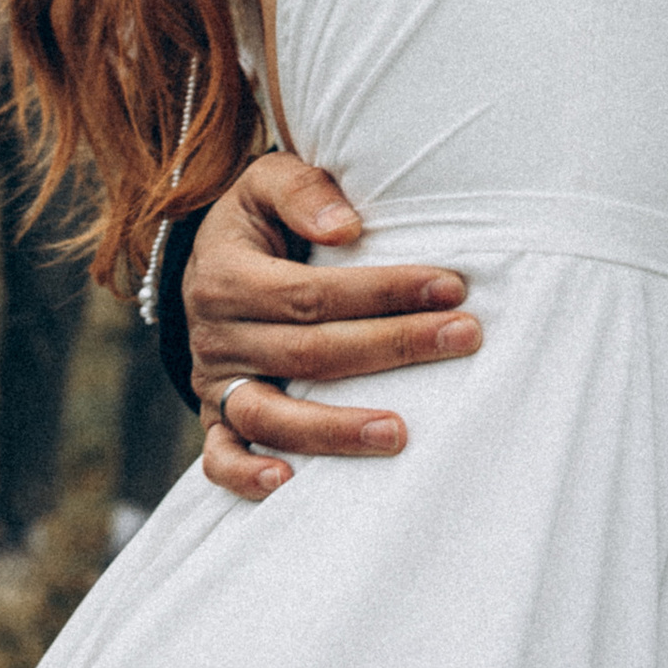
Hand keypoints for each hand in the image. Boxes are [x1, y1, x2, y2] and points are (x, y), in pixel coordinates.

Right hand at [191, 152, 480, 499]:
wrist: (206, 262)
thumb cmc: (259, 220)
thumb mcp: (266, 182)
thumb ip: (302, 190)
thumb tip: (347, 226)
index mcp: (228, 275)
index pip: (312, 293)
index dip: (383, 292)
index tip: (451, 287)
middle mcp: (217, 334)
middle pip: (309, 353)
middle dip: (392, 347)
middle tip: (462, 339)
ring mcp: (216, 382)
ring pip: (270, 415)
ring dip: (336, 428)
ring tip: (400, 434)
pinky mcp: (214, 418)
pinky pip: (219, 458)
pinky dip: (247, 476)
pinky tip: (291, 485)